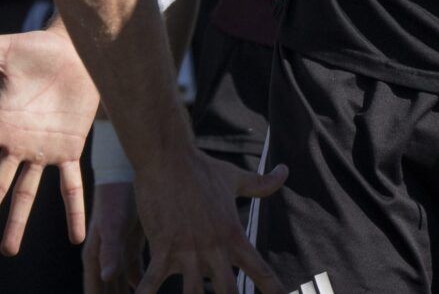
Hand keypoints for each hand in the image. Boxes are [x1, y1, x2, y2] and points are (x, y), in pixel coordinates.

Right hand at [0, 29, 101, 252]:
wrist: (75, 48)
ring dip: (18, 222)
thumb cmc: (36, 47)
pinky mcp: (69, 149)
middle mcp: (17, 144)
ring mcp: (42, 150)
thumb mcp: (4, 49)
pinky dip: (74, 210)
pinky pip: (71, 185)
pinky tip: (76, 236)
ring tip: (8, 251)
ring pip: (26, 193)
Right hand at [83, 181, 144, 292]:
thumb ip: (110, 251)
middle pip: (108, 292)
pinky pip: (136, 274)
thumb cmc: (117, 198)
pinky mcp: (131, 247)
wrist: (128, 175)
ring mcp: (117, 254)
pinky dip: (143, 285)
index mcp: (95, 258)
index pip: (95, 291)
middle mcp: (104, 259)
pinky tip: (152, 290)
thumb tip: (106, 276)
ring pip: (121, 286)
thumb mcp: (113, 225)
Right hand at [135, 150, 288, 293]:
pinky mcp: (162, 247)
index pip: (258, 268)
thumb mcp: (236, 177)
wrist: (168, 157)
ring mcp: (187, 250)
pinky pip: (152, 281)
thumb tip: (285, 170)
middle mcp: (213, 247)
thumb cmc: (201, 168)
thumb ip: (262, 183)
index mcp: (232, 234)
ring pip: (192, 293)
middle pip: (228, 291)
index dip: (273, 288)